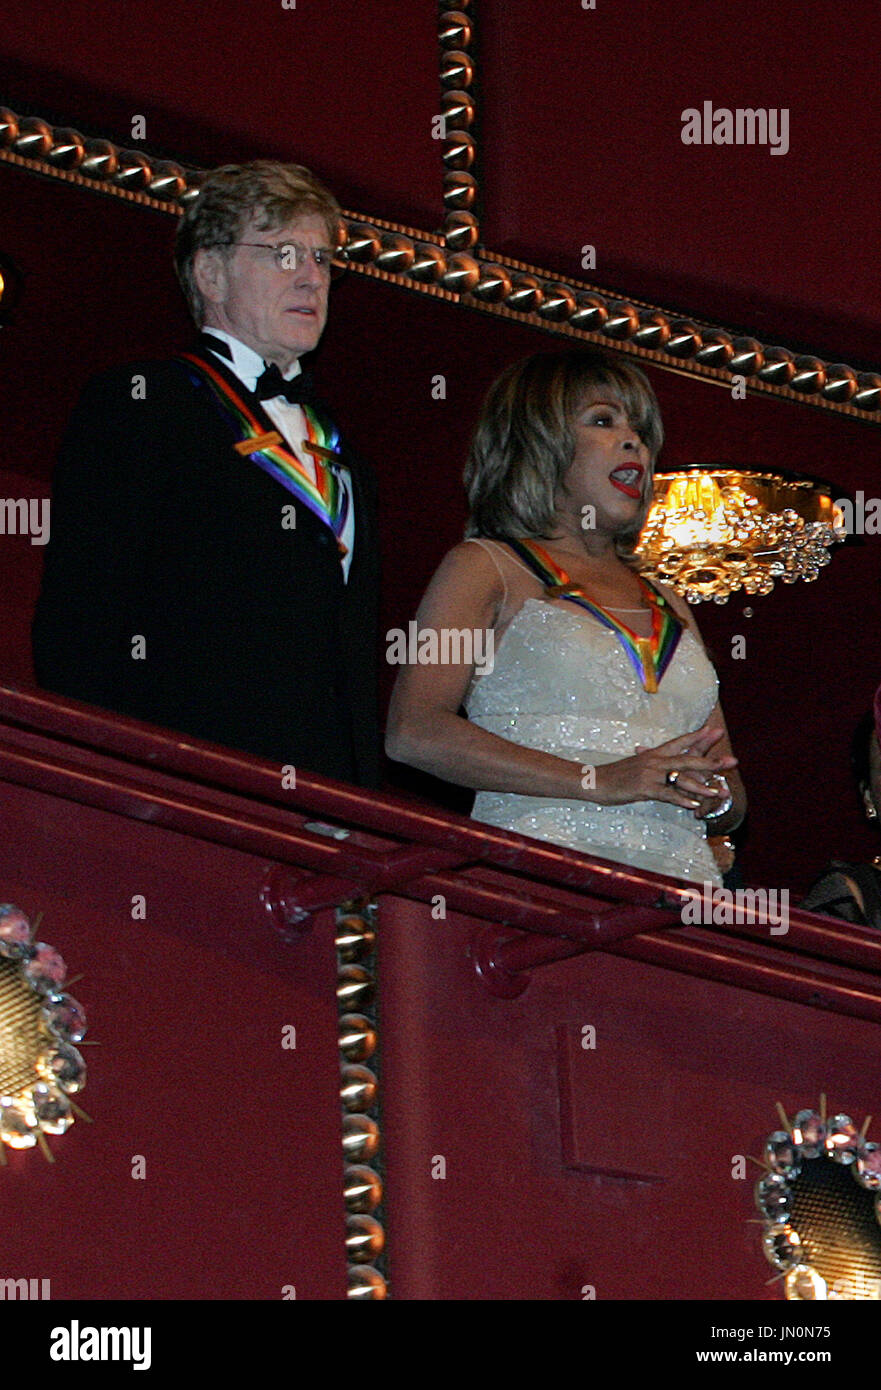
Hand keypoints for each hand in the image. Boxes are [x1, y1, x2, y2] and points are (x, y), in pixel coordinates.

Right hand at [592, 722, 737, 809]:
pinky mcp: (644, 788)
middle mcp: (654, 760)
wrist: (595, 780)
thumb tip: (660, 763)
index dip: (698, 736)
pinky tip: (693, 805)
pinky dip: (681, 800)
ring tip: (717, 793)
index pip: (679, 742)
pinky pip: (667, 794)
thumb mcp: (635, 764)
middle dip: (711, 761)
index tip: (714, 730)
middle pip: (688, 759)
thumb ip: (649, 762)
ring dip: (701, 787)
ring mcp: (650, 774)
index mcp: (653, 753)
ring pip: (681, 779)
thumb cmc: (614, 774)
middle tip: (731, 761)